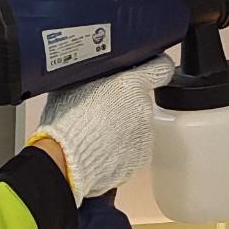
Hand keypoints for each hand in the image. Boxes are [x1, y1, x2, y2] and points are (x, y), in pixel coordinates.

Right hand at [31, 56, 176, 199]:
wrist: (68, 160)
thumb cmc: (68, 123)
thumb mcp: (76, 84)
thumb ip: (95, 76)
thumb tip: (93, 73)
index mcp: (131, 84)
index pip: (160, 68)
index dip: (155, 67)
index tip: (153, 70)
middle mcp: (143, 108)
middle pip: (141, 100)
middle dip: (125, 104)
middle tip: (101, 111)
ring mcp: (145, 134)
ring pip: (137, 125)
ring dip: (123, 127)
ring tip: (97, 133)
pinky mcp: (141, 157)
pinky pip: (134, 147)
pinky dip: (122, 147)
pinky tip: (102, 147)